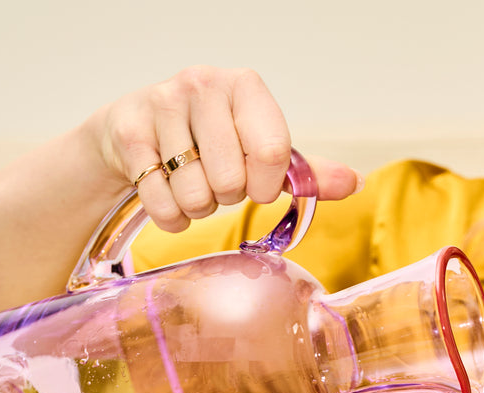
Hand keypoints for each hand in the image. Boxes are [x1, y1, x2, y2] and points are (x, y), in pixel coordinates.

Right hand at [89, 66, 362, 231]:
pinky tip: (168, 194)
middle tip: (216, 181)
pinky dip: (170, 217)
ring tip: (190, 184)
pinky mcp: (129, 135)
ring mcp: (162, 106)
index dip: (266, 186)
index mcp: (245, 87)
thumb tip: (354, 182)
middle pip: (232, 181)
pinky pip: (163, 205)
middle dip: (227, 197)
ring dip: (197, 208)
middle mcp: (203, 85)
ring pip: (196, 196)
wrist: (134, 131)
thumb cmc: (208, 141)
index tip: (257, 187)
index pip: (272, 152)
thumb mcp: (258, 149)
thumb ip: (305, 172)